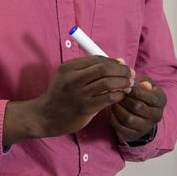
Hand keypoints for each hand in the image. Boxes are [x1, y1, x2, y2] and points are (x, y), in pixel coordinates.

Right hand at [4, 57, 132, 144]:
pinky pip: (108, 98)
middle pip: (104, 69)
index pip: (98, 59)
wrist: (46, 116)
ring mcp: (79, 94)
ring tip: (128, 85)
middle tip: (130, 74)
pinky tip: (120, 96)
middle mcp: (73, 79)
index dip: (114, 61)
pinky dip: (118, 95)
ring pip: (108, 83)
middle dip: (121, 70)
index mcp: (69, 68)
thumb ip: (92, 68)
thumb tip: (120, 61)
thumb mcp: (69, 76)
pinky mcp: (85, 108)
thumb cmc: (61, 94)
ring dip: (122, 83)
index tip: (123, 66)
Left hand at [110, 76, 165, 143]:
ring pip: (128, 118)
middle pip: (138, 107)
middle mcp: (156, 115)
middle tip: (117, 94)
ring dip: (118, 109)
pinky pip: (121, 127)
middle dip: (125, 99)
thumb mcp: (146, 85)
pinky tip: (113, 111)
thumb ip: (142, 81)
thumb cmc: (144, 95)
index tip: (125, 87)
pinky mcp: (134, 134)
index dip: (135, 91)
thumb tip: (132, 81)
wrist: (144, 115)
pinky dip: (114, 118)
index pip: (149, 97)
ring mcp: (146, 127)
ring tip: (114, 102)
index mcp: (161, 101)